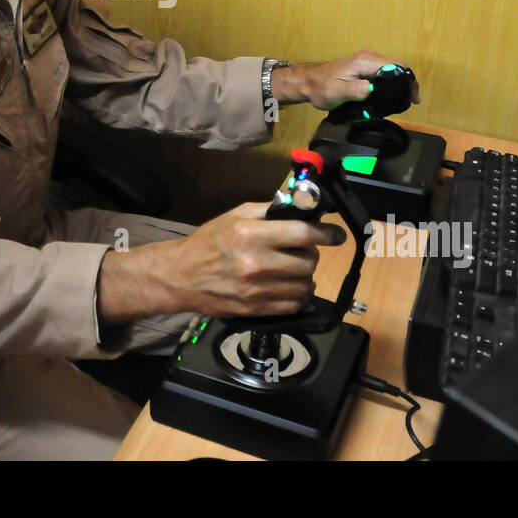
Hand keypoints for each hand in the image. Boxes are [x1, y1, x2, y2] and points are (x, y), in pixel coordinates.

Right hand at [165, 202, 343, 317]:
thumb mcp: (234, 216)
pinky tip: (288, 287)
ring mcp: (258, 289)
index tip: (336, 235)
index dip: (326, 234)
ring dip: (305, 277)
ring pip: (305, 285)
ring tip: (292, 269)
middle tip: (300, 250)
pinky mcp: (257, 309)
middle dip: (310, 254)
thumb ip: (268, 211)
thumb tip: (300, 208)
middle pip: (308, 261)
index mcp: (251, 235)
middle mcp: (257, 263)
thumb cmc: (208, 243)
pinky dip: (298, 296)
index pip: (303, 234)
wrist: (181, 277)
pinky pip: (294, 305)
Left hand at [271, 50, 420, 110]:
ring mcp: (367, 61)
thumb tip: (371, 89)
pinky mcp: (365, 67)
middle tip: (411, 101)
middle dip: (408, 83)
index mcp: (365, 61)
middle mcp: (369, 57)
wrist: (309, 82)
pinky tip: (391, 95)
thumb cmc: (321, 87)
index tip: (412, 97)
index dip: (408, 81)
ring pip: (392, 69)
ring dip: (400, 83)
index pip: (396, 66)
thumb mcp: (337, 92)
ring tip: (403, 100)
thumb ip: (355, 90)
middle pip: (398, 67)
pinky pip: (384, 72)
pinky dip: (392, 82)